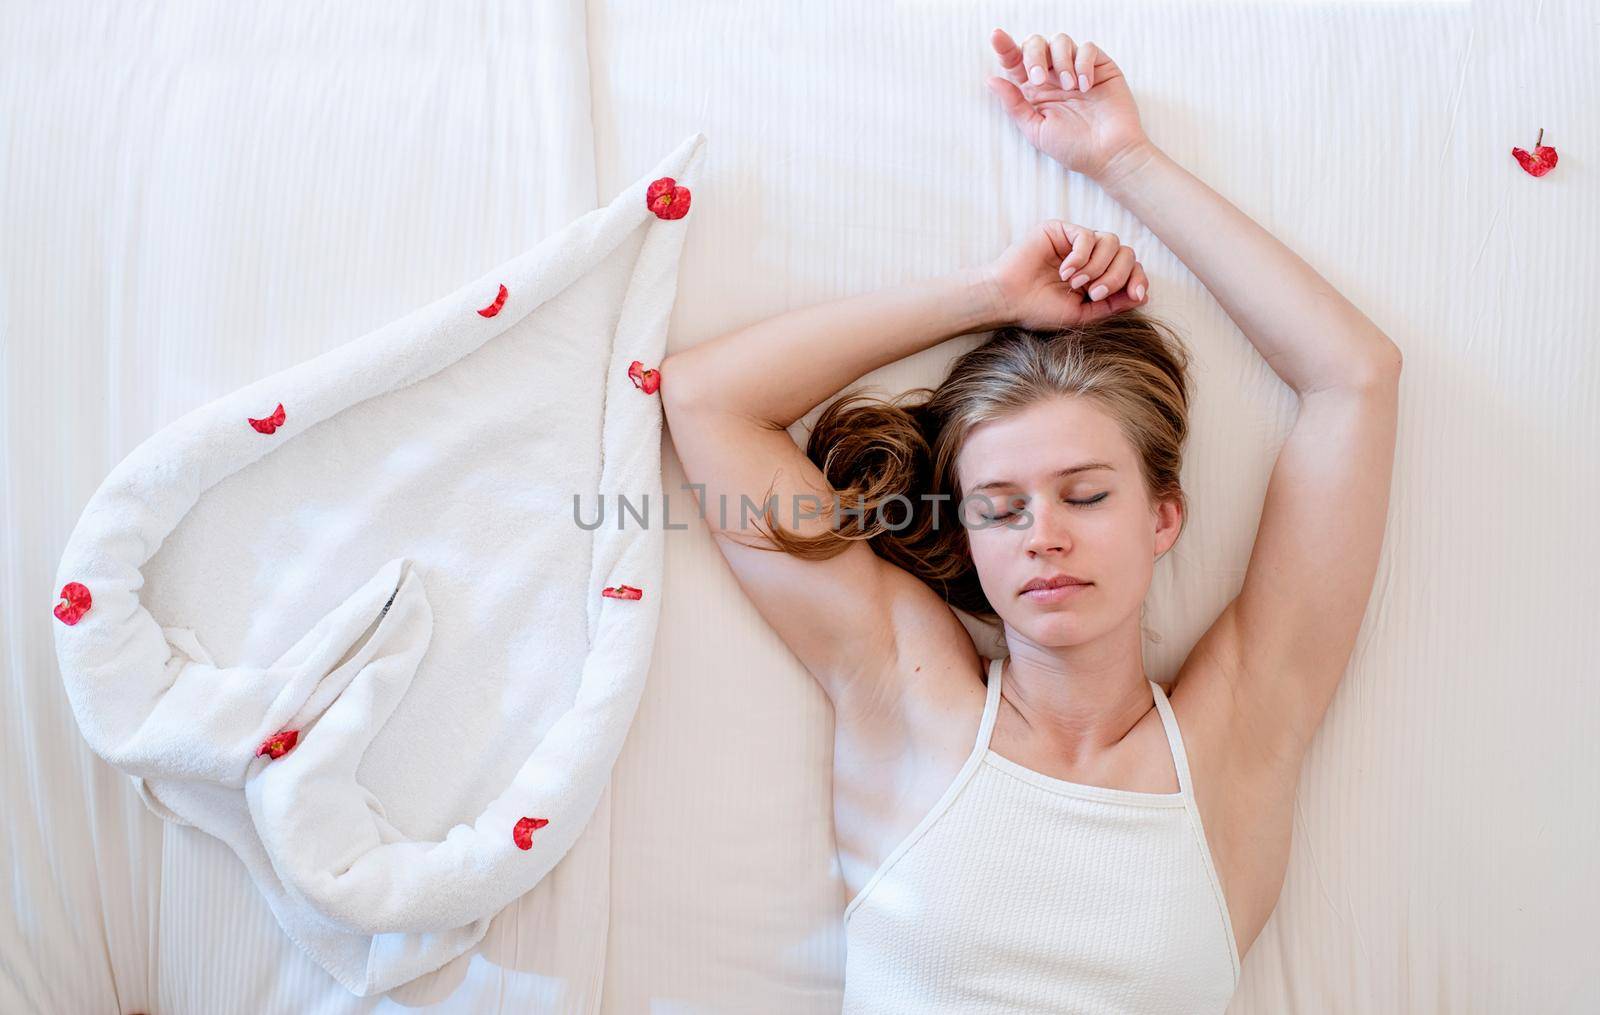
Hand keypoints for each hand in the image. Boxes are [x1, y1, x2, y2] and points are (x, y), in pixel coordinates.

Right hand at [980, 220, 1147, 330]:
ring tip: (1075, 283)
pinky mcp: (1061, 230)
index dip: (1138, 279)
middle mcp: (1090, 256)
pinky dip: (1081, 256)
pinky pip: (1087, 236)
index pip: (1130, 269)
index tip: (1136, 295)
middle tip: (1093, 292)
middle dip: (1116, 276)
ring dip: (1097, 267)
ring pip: (1111, 242)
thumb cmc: (1039, 310)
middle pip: (1126, 253)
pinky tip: (1065, 272)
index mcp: (1098, 276)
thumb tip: (1143, 296)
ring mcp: (1076, 242)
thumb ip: (1112, 305)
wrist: (1007, 300)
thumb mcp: (1082, 314)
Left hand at [985, 29, 1148, 180]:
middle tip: (1039, 79)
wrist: (1109, 154)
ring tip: (1070, 88)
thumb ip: (1014, 104)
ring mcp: (1077, 69)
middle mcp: (1053, 76)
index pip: (1015, 61)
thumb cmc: (1072, 147)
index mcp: (1034, 90)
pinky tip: (1086, 86)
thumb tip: (991, 80)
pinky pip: (1087, 48)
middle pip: (1036, 43)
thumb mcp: (1035, 129)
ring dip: (1060, 62)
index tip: (996, 37)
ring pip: (1060, 40)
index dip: (1005, 47)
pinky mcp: (1100, 66)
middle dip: (1033, 55)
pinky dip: (1083, 63)